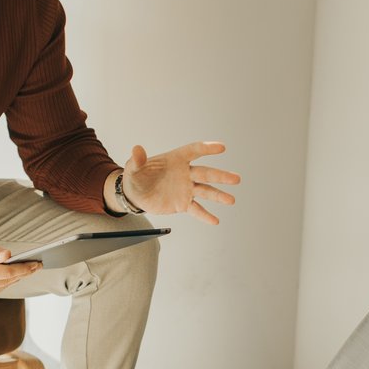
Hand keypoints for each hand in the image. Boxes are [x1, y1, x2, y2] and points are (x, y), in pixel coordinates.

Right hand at [0, 236, 41, 305]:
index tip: (37, 264)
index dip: (25, 268)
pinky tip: (9, 275)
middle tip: (36, 265)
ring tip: (27, 269)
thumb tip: (9, 256)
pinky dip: (2, 283)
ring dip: (14, 278)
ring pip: (3, 287)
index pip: (8, 273)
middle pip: (8, 281)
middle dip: (23, 272)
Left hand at [123, 141, 240, 224]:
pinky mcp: (183, 204)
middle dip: (221, 176)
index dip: (207, 149)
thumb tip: (137, 149)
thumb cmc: (137, 177)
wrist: (136, 195)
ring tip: (231, 200)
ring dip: (219, 196)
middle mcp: (185, 173)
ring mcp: (186, 189)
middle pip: (206, 173)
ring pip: (206, 192)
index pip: (194, 151)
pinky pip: (196, 210)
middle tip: (236, 179)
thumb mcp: (133, 168)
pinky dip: (205, 215)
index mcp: (176, 160)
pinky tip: (215, 220)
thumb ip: (137, 160)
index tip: (222, 148)